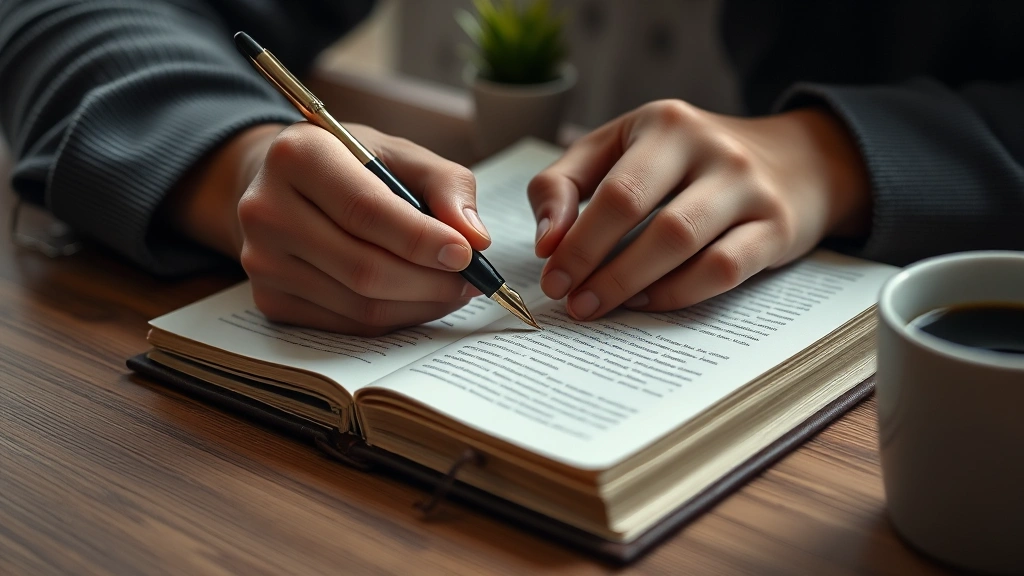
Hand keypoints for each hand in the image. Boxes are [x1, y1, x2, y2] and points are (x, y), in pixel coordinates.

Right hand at [171, 122, 490, 334]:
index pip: (365, 210)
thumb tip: (474, 237)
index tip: (466, 253)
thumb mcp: (400, 153)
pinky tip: (417, 299)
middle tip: (472, 280)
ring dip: (420, 305)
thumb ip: (445, 185)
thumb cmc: (351, 164)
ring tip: (452, 288)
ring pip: (360, 305)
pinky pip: (348, 325)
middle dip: (430, 281)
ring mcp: (261, 262)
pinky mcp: (269, 301)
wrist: (285, 184)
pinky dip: (395, 318)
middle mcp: (266, 210)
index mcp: (297, 156)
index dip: (421, 239)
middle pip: (363, 268)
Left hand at [528, 100, 871, 319]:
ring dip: (629, 282)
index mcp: (666, 123)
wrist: (798, 161)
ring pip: (680, 241)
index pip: (611, 188)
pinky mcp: (777, 228)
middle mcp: (712, 149)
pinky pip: (723, 269)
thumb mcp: (623, 147)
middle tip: (570, 299)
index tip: (551, 276)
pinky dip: (678, 292)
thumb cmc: (689, 160)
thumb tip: (545, 241)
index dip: (575, 239)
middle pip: (639, 210)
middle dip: (593, 262)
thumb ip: (567, 182)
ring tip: (598, 305)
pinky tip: (647, 301)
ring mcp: (750, 188)